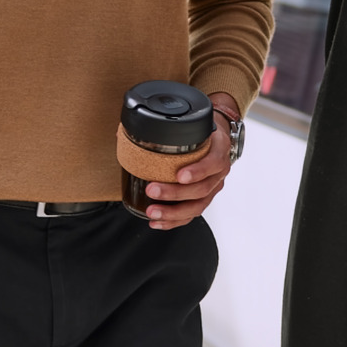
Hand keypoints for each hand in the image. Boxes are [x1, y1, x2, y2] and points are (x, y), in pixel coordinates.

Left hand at [138, 96, 239, 229]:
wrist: (217, 139)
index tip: (180, 175)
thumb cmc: (202, 131)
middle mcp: (218, 172)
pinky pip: (191, 214)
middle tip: (152, 190)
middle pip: (201, 189)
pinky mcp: (204, 199)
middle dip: (174, 193)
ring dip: (173, 212)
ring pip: (197, 206)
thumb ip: (167, 126)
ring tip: (152, 212)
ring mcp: (213, 188)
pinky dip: (173, 220)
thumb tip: (127, 130)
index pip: (213, 162)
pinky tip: (158, 222)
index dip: (198, 171)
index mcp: (218, 150)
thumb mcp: (194, 123)